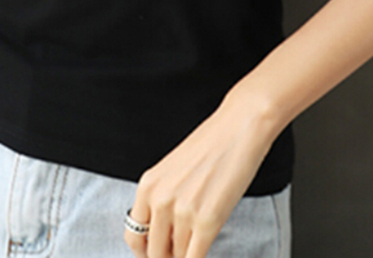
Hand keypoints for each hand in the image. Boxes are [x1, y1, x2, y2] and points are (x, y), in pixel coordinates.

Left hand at [124, 87, 277, 257]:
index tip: (157, 254)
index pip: (134, 236)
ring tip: (196, 247)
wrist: (238, 127)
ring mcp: (183, 212)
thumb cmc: (211, 145)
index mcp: (148, 185)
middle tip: (179, 254)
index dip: (145, 252)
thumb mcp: (172, 171)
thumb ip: (163, 199)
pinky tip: (204, 251)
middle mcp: (160, 200)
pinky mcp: (208, 221)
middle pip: (154, 252)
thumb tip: (163, 233)